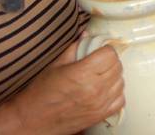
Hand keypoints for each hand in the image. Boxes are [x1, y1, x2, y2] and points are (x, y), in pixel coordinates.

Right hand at [9, 38, 123, 133]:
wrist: (33, 120)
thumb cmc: (42, 92)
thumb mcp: (56, 64)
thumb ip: (75, 47)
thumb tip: (86, 34)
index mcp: (83, 73)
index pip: (110, 54)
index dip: (105, 49)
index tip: (99, 51)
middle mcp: (94, 89)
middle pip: (117, 66)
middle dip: (110, 61)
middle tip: (99, 61)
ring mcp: (99, 103)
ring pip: (121, 82)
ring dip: (113, 76)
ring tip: (100, 75)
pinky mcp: (100, 115)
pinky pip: (120, 99)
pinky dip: (115, 93)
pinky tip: (105, 89)